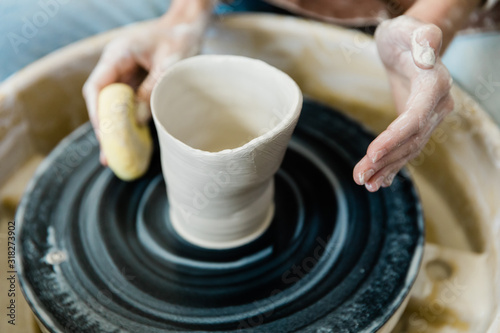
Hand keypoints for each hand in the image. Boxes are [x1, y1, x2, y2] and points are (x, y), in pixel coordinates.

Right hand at [82, 11, 207, 164]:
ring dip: (114, 128)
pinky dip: (127, 122)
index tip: (104, 135)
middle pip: (101, 99)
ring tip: (114, 156)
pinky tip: (129, 141)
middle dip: (103, 127)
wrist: (187, 26)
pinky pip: (126, 103)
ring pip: (112, 104)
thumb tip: (137, 119)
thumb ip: (151, 90)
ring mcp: (123, 73)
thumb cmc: (179, 39)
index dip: (97, 113)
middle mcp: (115, 64)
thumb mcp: (168, 65)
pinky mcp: (134, 81)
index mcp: (117, 54)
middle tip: (108, 155)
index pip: (97, 87)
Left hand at [353, 15, 453, 191]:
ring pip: (409, 148)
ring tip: (365, 182)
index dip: (394, 138)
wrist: (406, 43)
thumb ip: (422, 38)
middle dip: (385, 160)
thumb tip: (427, 56)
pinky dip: (393, 164)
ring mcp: (429, 116)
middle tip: (359, 176)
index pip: (414, 119)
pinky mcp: (416, 122)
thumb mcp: (409, 29)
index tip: (371, 153)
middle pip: (411, 140)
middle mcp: (437, 105)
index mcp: (434, 85)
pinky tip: (379, 180)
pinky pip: (406, 147)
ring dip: (386, 168)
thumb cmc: (403, 34)